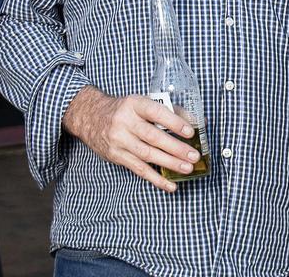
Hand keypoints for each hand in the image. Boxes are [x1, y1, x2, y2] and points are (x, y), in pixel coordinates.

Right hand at [62, 86, 202, 192]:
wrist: (91, 117)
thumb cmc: (125, 109)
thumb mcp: (142, 103)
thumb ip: (168, 110)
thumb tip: (197, 121)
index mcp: (134, 104)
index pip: (155, 112)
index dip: (174, 122)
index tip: (190, 132)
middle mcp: (125, 122)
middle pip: (152, 137)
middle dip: (175, 148)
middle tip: (194, 156)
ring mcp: (119, 140)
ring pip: (147, 155)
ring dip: (169, 163)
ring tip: (187, 169)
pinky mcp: (116, 156)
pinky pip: (139, 169)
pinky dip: (156, 178)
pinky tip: (170, 185)